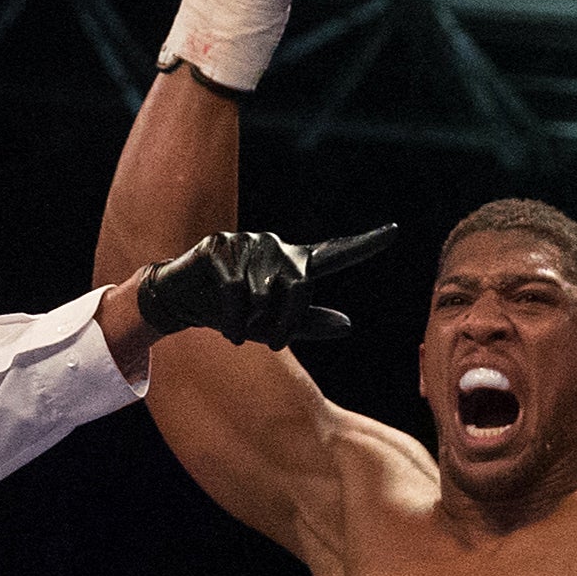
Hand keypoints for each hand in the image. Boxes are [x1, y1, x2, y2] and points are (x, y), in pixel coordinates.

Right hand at [136, 224, 397, 349]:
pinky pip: (236, 293)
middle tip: (272, 343)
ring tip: (240, 327)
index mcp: (294, 264)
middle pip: (298, 289)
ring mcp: (247, 244)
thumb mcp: (271, 325)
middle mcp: (276, 247)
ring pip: (264, 294)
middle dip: (285, 324)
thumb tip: (348, 326)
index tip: (395, 232)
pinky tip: (228, 330)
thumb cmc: (234, 312)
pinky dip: (234, 322)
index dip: (365, 245)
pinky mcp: (219, 248)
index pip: (335, 254)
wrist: (182, 300)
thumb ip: (308, 324)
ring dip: (253, 324)